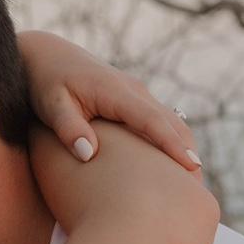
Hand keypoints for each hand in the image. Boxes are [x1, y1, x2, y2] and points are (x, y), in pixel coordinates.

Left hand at [17, 30, 200, 171]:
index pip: (151, 120)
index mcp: (115, 91)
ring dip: (182, 146)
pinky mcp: (131, 100)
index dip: (171, 144)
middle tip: (199, 187)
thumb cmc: (44, 82)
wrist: (44, 56)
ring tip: (193, 182)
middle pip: (169, 122)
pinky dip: (170, 140)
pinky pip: (157, 121)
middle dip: (186, 151)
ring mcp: (134, 94)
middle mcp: (132, 90)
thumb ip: (69, 128)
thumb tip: (90, 154)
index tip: (191, 166)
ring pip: (168, 121)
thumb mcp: (51, 105)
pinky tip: (171, 165)